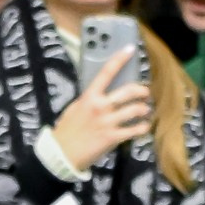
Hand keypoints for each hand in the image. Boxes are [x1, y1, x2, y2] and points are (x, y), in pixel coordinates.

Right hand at [45, 47, 151, 171]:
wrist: (60, 155)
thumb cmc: (65, 132)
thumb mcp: (74, 109)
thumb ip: (88, 101)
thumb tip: (100, 93)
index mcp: (89, 97)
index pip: (106, 73)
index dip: (119, 59)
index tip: (130, 49)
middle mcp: (100, 107)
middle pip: (128, 91)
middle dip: (141, 91)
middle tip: (144, 93)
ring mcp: (107, 122)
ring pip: (135, 110)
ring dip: (144, 109)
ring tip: (144, 111)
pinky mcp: (113, 138)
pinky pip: (135, 130)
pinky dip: (142, 128)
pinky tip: (142, 127)